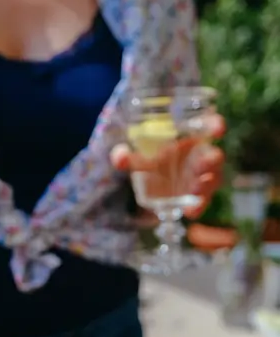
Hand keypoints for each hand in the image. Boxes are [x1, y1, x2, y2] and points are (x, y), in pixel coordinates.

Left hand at [111, 114, 225, 222]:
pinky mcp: (198, 196)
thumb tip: (119, 157)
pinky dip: (199, 205)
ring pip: (213, 178)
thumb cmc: (149, 161)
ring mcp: (201, 177)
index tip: (217, 128)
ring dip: (207, 184)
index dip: (215, 125)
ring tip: (195, 189)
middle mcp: (200, 156)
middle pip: (214, 155)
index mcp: (189, 137)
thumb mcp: (135, 158)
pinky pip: (203, 200)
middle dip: (211, 159)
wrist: (148, 186)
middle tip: (201, 164)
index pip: (208, 125)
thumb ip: (125, 156)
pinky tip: (190, 211)